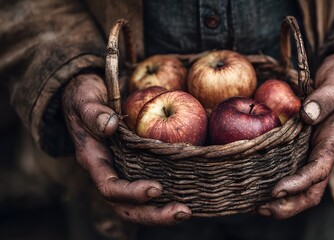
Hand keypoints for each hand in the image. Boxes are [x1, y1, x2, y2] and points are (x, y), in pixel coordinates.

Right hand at [62, 73, 190, 224]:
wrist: (85, 96)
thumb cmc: (84, 96)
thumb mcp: (84, 99)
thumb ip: (93, 112)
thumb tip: (109, 126)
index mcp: (93, 160)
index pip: (110, 187)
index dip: (131, 193)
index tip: (157, 189)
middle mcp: (108, 172)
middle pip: (127, 207)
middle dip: (154, 215)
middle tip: (183, 212)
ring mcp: (122, 171)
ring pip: (138, 204)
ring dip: (162, 212)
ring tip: (187, 211)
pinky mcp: (135, 166)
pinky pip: (148, 187)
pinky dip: (167, 196)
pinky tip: (188, 195)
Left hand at [258, 47, 333, 217]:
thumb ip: (325, 98)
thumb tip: (307, 115)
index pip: (318, 170)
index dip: (298, 183)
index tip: (276, 190)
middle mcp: (326, 152)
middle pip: (312, 190)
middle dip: (289, 205)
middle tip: (261, 209)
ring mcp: (316, 152)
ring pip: (304, 187)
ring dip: (283, 201)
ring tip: (256, 206)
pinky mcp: (306, 148)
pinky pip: (295, 172)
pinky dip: (280, 185)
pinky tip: (259, 186)